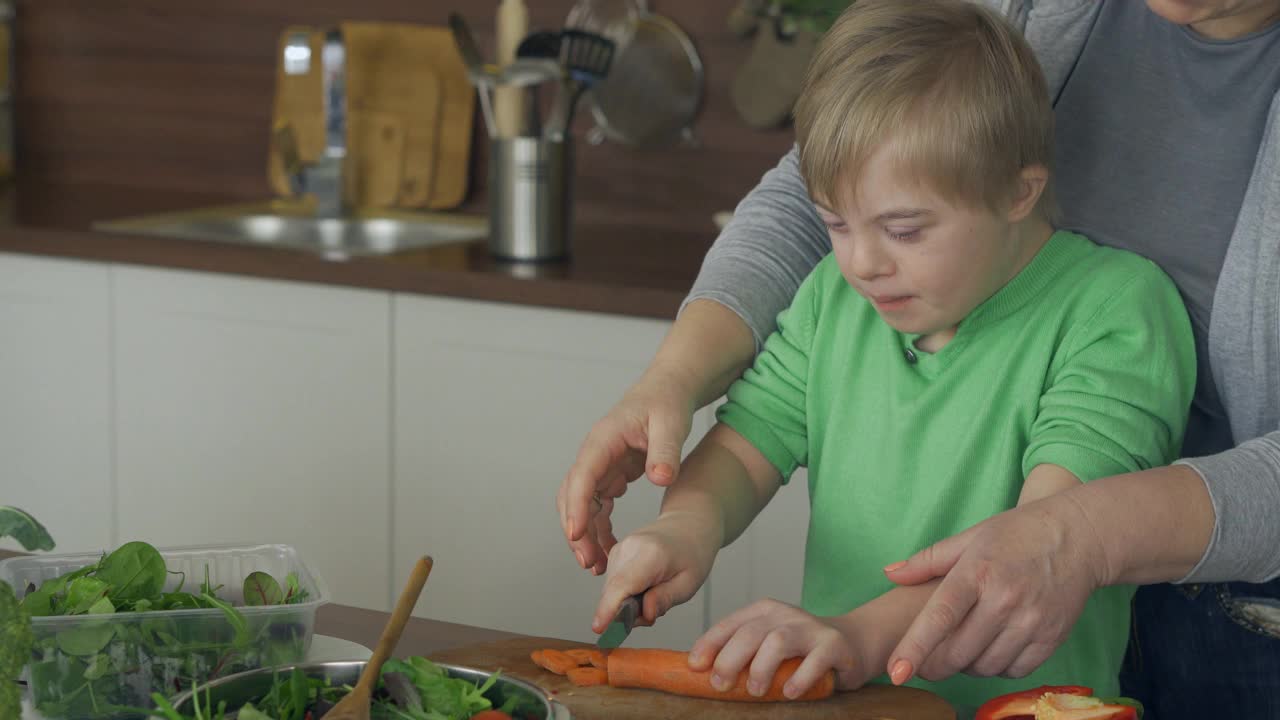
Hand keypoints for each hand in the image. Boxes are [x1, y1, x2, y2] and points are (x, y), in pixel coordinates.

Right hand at [558, 368, 696, 575]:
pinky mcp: (610, 473)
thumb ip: (666, 451)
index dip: (577, 507)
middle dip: (576, 530)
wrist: (669, 390)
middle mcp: (595, 454)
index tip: (577, 535)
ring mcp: (600, 465)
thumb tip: (660, 479)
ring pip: (581, 505)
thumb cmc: (668, 402)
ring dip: (585, 535)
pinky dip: (599, 528)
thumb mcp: (672, 424)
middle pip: (573, 496)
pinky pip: (597, 506)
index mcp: (603, 440)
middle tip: (589, 563)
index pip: (582, 476)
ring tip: (596, 566)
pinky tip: (609, 550)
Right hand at [592, 512, 717, 632]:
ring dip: (627, 603)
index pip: (622, 585)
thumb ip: (665, 599)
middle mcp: (629, 548)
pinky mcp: (614, 553)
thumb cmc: (692, 555)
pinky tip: (645, 586)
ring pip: (611, 590)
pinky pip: (613, 584)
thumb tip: (644, 614)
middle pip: (613, 592)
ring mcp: (619, 549)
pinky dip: (625, 593)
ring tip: (654, 593)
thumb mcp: (689, 584)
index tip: (598, 628)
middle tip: (655, 609)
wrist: (688, 526)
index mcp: (651, 555)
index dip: (608, 609)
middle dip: (627, 613)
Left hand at [688, 598, 866, 699]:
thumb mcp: (768, 646)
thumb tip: (703, 675)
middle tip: (720, 684)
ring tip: (755, 690)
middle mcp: (785, 615)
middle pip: (750, 633)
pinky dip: (799, 678)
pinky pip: (815, 659)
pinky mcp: (834, 644)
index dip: (709, 644)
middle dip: (729, 659)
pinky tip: (789, 693)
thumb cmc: (800, 652)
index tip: (695, 666)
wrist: (852, 643)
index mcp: (764, 612)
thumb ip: (743, 655)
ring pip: (778, 641)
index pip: (730, 624)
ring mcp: (811, 627)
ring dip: (762, 667)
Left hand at [883, 495, 1107, 683]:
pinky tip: (991, 649)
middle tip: (923, 663)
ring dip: (966, 666)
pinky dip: (996, 667)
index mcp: (978, 572)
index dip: (914, 647)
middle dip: (934, 664)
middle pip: (958, 652)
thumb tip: (890, 574)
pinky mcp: (1052, 638)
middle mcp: (1005, 600)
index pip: (939, 617)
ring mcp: (1032, 622)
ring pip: (984, 667)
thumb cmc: (1017, 534)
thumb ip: (927, 561)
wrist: (1079, 537)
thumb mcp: (970, 538)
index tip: (896, 671)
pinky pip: (1014, 671)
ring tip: (962, 647)